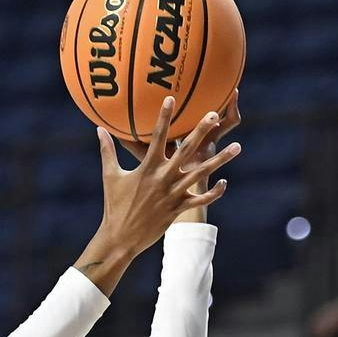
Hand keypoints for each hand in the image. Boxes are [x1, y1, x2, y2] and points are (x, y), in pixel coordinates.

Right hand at [83, 100, 239, 284]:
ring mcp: (173, 194)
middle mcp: (164, 178)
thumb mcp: (110, 176)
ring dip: (221, 160)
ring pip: (202, 174)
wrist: (121, 238)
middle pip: (186, 150)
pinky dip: (214, 192)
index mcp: (148, 168)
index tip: (171, 98)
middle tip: (214, 114)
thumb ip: (107, 151)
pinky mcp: (178, 209)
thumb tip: (99, 129)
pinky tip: (225, 182)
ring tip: (238, 147)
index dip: (164, 117)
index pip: (158, 137)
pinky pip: (200, 200)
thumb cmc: (115, 206)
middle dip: (201, 131)